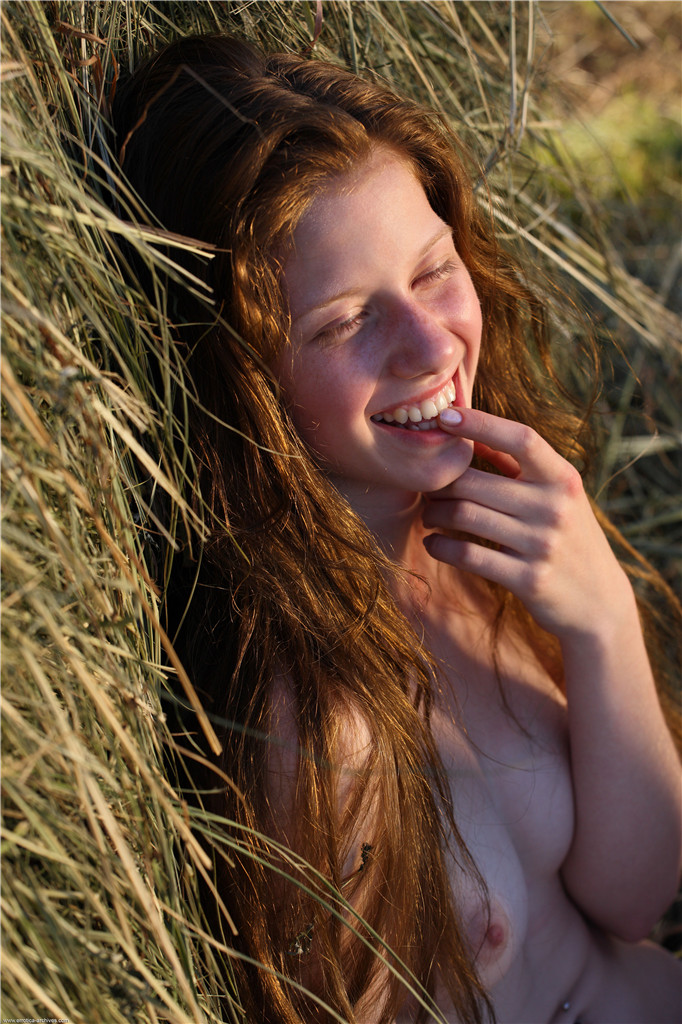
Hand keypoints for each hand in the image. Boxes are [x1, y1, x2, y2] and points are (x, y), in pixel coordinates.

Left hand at [422, 408, 630, 638]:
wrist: (599, 603)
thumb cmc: (569, 539)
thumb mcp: (559, 497)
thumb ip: (521, 466)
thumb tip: (473, 432)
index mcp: (563, 480)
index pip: (522, 438)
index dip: (481, 422)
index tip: (445, 415)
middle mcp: (555, 508)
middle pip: (475, 481)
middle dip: (440, 483)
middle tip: (425, 487)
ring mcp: (543, 545)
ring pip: (465, 515)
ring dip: (434, 513)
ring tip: (428, 515)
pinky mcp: (528, 579)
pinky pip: (468, 555)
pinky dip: (441, 546)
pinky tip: (433, 543)